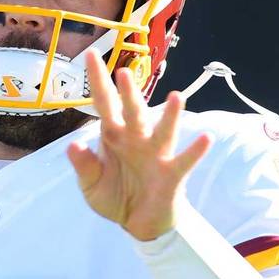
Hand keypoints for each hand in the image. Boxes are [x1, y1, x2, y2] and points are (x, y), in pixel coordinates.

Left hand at [66, 49, 211, 240]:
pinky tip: (205, 137)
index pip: (104, 104)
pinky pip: (184, 160)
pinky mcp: (172, 174)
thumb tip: (72, 146)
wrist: (139, 223)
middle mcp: (136, 139)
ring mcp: (156, 154)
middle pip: (133, 112)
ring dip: (170, 115)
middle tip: (124, 73)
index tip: (90, 55)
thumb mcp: (91, 186)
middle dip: (129, 94)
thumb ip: (84, 167)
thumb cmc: (115, 196)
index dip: (98, 81)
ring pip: (163, 130)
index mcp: (114, 136)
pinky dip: (195, 150)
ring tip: (177, 96)